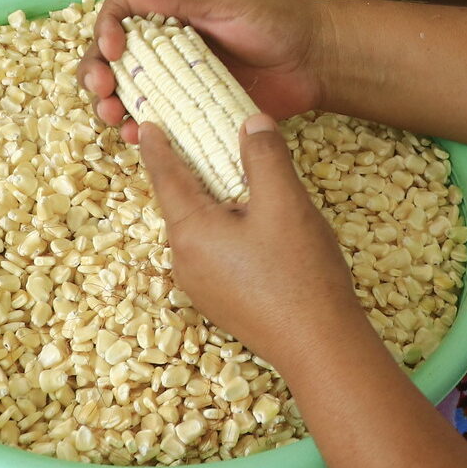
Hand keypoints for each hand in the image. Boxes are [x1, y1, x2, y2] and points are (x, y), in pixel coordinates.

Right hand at [79, 0, 329, 141]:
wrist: (314, 59)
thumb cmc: (274, 18)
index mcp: (170, 12)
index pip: (119, 17)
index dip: (105, 32)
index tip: (113, 50)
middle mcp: (166, 47)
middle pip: (112, 60)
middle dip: (96, 74)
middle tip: (101, 90)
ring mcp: (178, 83)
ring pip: (128, 94)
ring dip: (110, 105)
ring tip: (112, 116)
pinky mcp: (194, 113)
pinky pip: (159, 124)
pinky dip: (141, 131)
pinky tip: (136, 137)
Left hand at [139, 115, 369, 368]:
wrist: (318, 346)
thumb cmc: (299, 272)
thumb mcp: (285, 202)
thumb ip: (264, 156)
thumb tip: (251, 122)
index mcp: (190, 231)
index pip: (166, 177)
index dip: (159, 148)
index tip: (149, 126)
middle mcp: (185, 260)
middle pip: (181, 203)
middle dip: (187, 172)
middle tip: (195, 140)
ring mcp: (202, 285)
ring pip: (199, 229)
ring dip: (210, 201)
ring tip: (229, 177)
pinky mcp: (221, 300)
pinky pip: (213, 251)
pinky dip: (222, 227)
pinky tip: (250, 222)